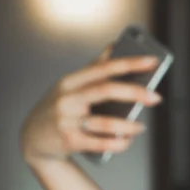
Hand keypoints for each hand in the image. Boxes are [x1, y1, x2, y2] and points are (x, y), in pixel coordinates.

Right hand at [20, 46, 161, 165]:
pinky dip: (119, 143)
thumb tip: (115, 47)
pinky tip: (127, 140)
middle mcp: (67, 98)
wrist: (33, 139)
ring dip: (129, 126)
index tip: (152, 61)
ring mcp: (67, 120)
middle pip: (106, 91)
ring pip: (106, 123)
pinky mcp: (70, 141)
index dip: (129, 63)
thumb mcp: (70, 86)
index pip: (104, 68)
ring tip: (141, 127)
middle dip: (135, 93)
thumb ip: (93, 69)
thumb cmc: (59, 109)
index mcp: (71, 81)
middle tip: (156, 97)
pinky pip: (102, 143)